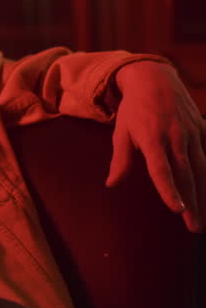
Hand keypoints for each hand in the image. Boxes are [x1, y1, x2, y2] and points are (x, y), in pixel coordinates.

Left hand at [106, 62, 204, 231]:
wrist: (155, 79)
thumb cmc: (134, 110)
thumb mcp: (121, 132)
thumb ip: (120, 160)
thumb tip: (111, 184)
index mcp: (152, 139)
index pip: (162, 169)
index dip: (169, 190)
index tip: (176, 209)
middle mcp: (176, 138)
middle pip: (186, 175)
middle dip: (192, 203)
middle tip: (194, 227)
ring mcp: (192, 134)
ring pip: (201, 169)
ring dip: (203, 195)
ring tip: (202, 219)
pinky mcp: (202, 131)